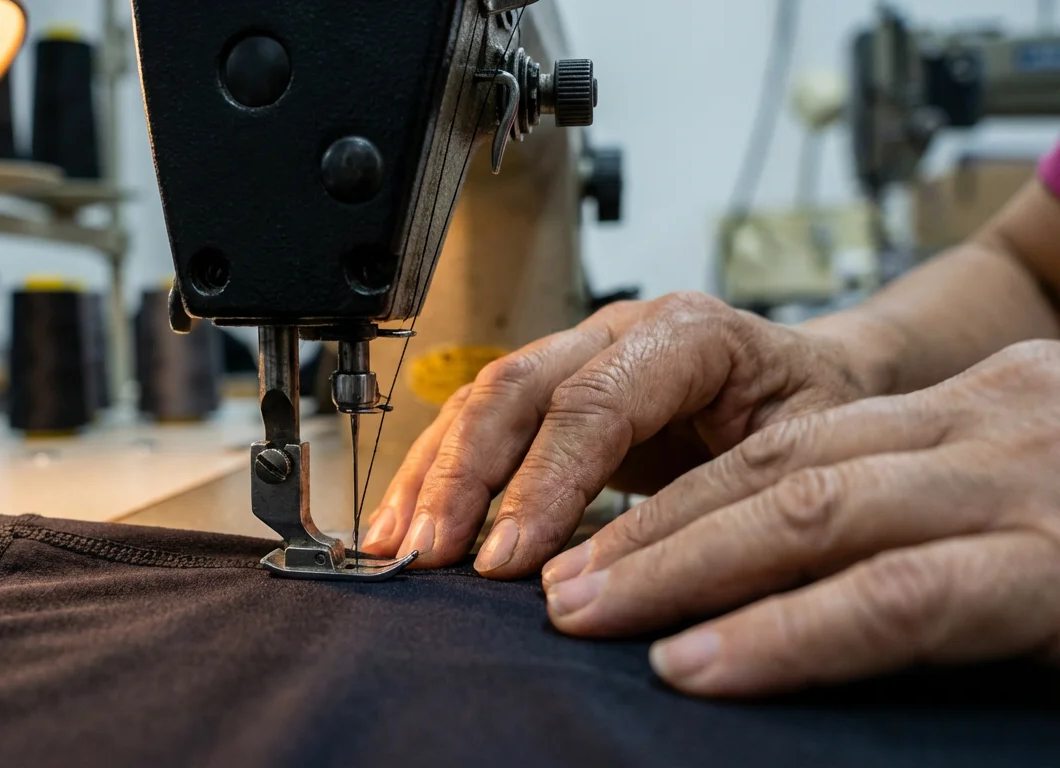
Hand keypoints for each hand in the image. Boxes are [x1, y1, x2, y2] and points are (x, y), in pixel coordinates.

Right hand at [361, 292, 884, 574]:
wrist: (819, 388)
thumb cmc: (817, 421)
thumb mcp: (799, 464)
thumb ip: (715, 510)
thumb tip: (612, 580)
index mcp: (688, 333)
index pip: (592, 403)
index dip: (542, 484)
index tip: (507, 559)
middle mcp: (620, 331)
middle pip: (516, 389)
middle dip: (463, 478)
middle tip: (429, 555)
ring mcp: (578, 353)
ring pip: (481, 400)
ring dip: (432, 477)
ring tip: (394, 547)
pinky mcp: (554, 391)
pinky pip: (479, 422)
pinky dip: (436, 475)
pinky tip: (402, 522)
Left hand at [543, 341, 1059, 697]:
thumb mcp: (994, 490)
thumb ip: (893, 504)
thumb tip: (749, 563)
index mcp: (952, 410)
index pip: (779, 445)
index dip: (667, 500)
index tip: (579, 547)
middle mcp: (973, 427)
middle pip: (770, 467)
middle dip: (646, 530)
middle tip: (550, 584)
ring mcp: (1007, 491)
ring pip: (806, 511)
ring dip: (677, 566)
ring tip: (584, 613)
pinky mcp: (1046, 573)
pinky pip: (890, 600)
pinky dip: (780, 634)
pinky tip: (693, 664)